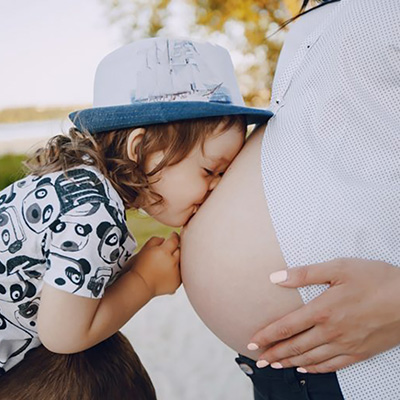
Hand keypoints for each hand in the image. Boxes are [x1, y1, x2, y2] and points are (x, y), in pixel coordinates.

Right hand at [131, 232, 180, 296]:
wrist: (139, 285)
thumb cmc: (139, 268)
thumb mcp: (144, 249)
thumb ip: (155, 240)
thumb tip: (163, 239)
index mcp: (164, 252)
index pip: (175, 240)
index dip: (174, 236)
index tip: (173, 236)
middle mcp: (172, 262)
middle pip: (180, 250)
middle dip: (175, 249)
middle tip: (168, 251)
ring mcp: (176, 273)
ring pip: (182, 262)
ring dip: (177, 260)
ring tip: (167, 263)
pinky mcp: (177, 282)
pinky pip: (181, 273)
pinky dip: (176, 271)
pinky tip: (167, 272)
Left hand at [248, 259, 399, 372]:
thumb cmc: (375, 279)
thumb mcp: (338, 268)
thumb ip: (305, 274)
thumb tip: (275, 278)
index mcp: (322, 310)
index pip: (285, 327)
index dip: (266, 336)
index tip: (251, 343)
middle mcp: (331, 332)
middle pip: (294, 347)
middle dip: (273, 354)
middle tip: (258, 361)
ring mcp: (346, 345)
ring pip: (310, 358)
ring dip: (289, 363)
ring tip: (275, 366)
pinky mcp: (360, 352)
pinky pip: (333, 366)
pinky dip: (316, 369)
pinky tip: (306, 368)